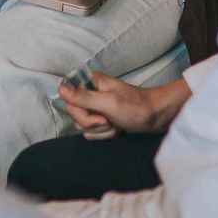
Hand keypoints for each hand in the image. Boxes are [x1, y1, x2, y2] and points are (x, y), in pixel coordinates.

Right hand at [58, 73, 187, 137]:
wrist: (158, 117)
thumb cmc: (136, 107)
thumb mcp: (108, 103)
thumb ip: (83, 98)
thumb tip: (60, 90)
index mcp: (89, 83)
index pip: (68, 99)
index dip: (80, 112)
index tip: (98, 115)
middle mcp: (90, 93)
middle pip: (75, 115)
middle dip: (93, 123)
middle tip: (110, 120)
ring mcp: (96, 107)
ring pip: (84, 126)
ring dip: (102, 130)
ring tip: (117, 124)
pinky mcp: (103, 118)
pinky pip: (93, 132)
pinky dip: (106, 134)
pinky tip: (118, 128)